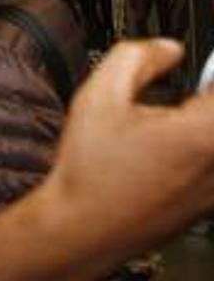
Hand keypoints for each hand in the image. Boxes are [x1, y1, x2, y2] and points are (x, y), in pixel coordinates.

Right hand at [44, 40, 213, 258]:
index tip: (197, 66)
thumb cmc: (88, 176)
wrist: (80, 231)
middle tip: (186, 92)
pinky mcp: (210, 206)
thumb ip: (135, 57)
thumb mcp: (98, 98)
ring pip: (212, 138)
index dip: (208, 69)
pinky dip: (198, 152)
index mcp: (207, 133)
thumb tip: (165, 49)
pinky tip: (166, 153)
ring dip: (199, 125)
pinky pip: (211, 166)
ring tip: (170, 126)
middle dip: (201, 100)